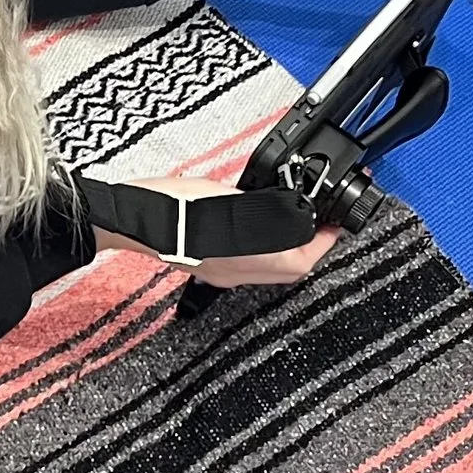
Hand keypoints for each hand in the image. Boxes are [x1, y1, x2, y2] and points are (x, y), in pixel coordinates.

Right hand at [90, 175, 339, 286]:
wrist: (135, 217)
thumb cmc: (173, 205)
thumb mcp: (229, 198)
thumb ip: (264, 207)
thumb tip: (294, 209)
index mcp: (244, 260)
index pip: (301, 261)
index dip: (326, 243)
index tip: (336, 223)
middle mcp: (236, 274)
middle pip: (290, 270)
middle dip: (313, 248)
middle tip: (323, 222)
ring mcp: (222, 273)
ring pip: (273, 269)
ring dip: (293, 250)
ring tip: (301, 223)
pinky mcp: (211, 266)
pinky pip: (253, 264)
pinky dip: (270, 250)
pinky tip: (267, 230)